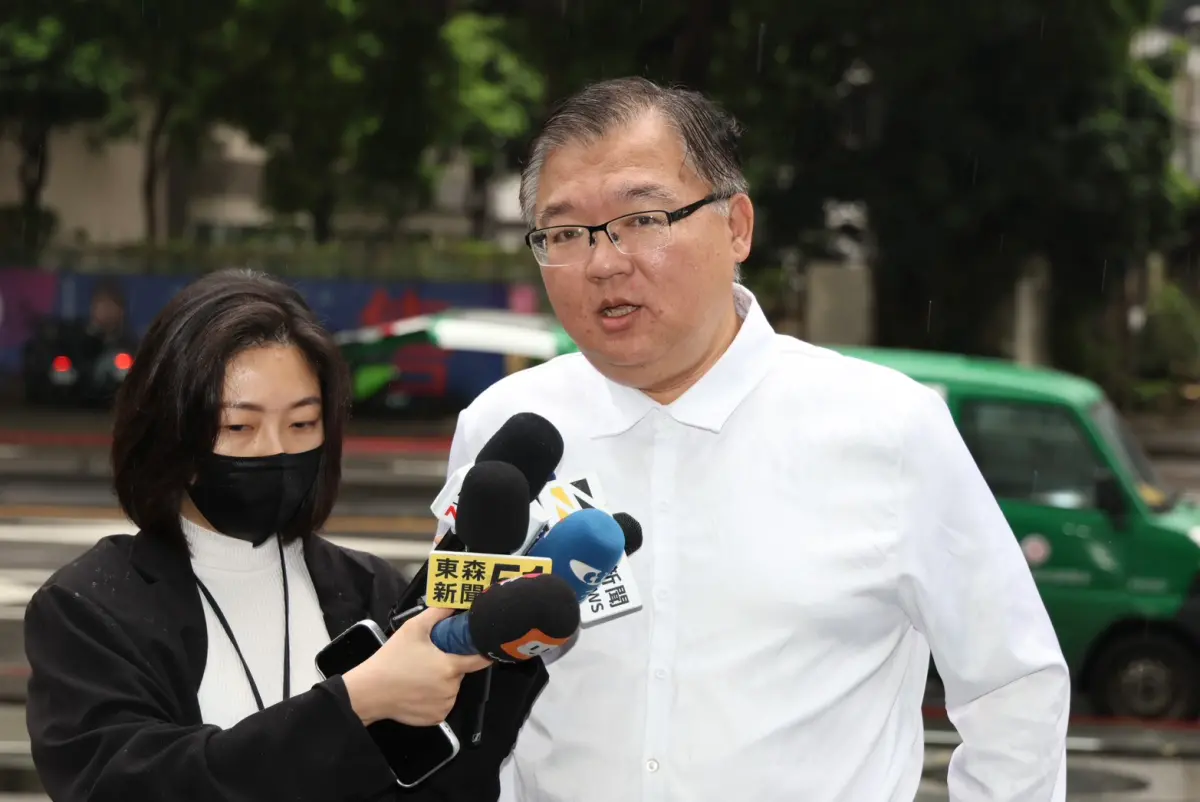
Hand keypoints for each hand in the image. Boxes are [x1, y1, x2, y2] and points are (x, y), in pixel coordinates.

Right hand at [342, 607, 491, 726]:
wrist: (370, 691)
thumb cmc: (392, 659)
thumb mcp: (413, 629)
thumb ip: (437, 614)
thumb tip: (454, 604)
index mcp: (450, 667)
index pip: (481, 660)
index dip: (481, 652)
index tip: (477, 647)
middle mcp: (452, 688)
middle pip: (461, 673)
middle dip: (450, 665)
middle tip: (430, 659)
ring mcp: (444, 705)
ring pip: (451, 689)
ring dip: (443, 682)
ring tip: (420, 675)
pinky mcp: (436, 718)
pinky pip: (442, 704)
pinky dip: (435, 698)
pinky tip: (418, 691)